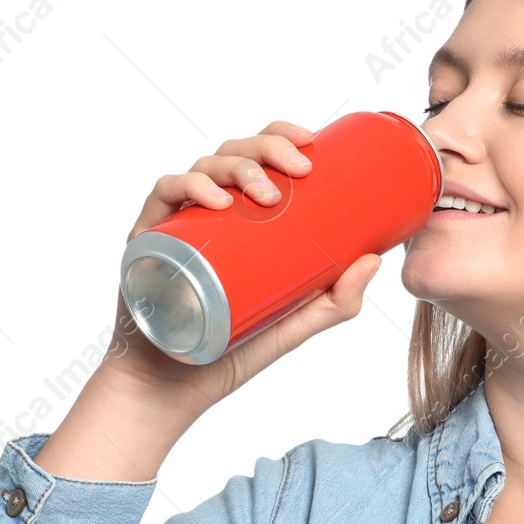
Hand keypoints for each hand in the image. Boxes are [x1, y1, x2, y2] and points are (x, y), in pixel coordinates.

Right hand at [103, 120, 383, 412]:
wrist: (176, 388)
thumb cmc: (232, 348)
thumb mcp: (296, 322)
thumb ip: (337, 299)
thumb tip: (375, 260)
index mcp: (239, 215)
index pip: (257, 156)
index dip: (279, 135)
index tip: (310, 139)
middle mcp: (206, 209)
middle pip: (233, 153)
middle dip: (268, 149)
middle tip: (299, 169)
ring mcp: (176, 222)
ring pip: (202, 168)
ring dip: (237, 168)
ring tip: (267, 195)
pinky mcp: (148, 239)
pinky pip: (162, 195)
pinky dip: (188, 188)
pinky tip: (218, 200)